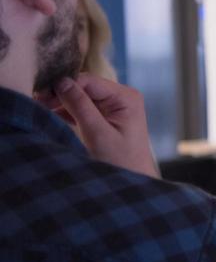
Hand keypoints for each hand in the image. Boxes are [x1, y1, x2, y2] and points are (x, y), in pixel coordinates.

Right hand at [36, 75, 157, 176]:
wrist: (132, 180)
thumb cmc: (120, 160)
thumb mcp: (98, 133)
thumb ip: (80, 106)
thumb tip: (61, 81)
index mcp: (125, 97)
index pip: (88, 81)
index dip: (64, 85)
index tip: (41, 95)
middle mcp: (121, 97)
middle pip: (84, 86)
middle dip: (60, 93)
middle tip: (36, 102)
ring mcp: (113, 106)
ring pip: (80, 96)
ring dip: (60, 102)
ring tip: (39, 108)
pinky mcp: (104, 116)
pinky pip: (81, 107)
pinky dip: (66, 111)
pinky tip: (49, 115)